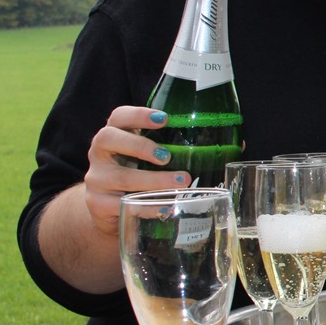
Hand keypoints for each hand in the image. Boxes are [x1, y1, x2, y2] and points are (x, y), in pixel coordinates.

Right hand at [83, 106, 189, 237]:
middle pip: (108, 139)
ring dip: (154, 180)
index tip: (164, 119)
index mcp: (114, 136)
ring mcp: (96, 179)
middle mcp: (99, 153)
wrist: (108, 210)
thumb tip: (228, 144)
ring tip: (181, 181)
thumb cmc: (137, 175)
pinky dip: (147, 206)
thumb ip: (172, 148)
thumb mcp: (148, 158)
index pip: (118, 116)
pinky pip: (122, 204)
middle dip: (140, 146)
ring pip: (121, 176)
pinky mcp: (97, 204)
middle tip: (167, 156)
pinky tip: (166, 206)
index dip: (138, 115)